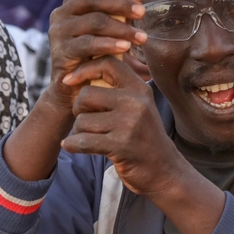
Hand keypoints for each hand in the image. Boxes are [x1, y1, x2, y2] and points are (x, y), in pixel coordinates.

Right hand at [43, 0, 147, 112]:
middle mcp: (62, 13)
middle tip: (142, 12)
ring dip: (122, 28)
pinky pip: (88, 43)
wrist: (75, 93)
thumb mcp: (112, 31)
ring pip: (94, 21)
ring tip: (141, 38)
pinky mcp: (60, 51)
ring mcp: (58, 31)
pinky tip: (125, 48)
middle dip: (121, 3)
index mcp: (73, 4)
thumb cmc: (97, 58)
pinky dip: (109, 44)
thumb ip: (121, 10)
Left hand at [61, 56, 192, 197]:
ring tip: (91, 138)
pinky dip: (72, 145)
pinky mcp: (121, 146)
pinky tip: (71, 146)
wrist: (164, 170)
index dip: (84, 69)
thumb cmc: (143, 137)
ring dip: (79, 132)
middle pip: (86, 94)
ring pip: (81, 120)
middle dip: (78, 110)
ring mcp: (129, 124)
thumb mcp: (139, 106)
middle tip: (87, 121)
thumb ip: (118, 88)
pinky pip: (82, 141)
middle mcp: (136, 103)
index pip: (107, 63)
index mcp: (139, 89)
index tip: (69, 81)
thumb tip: (84, 69)